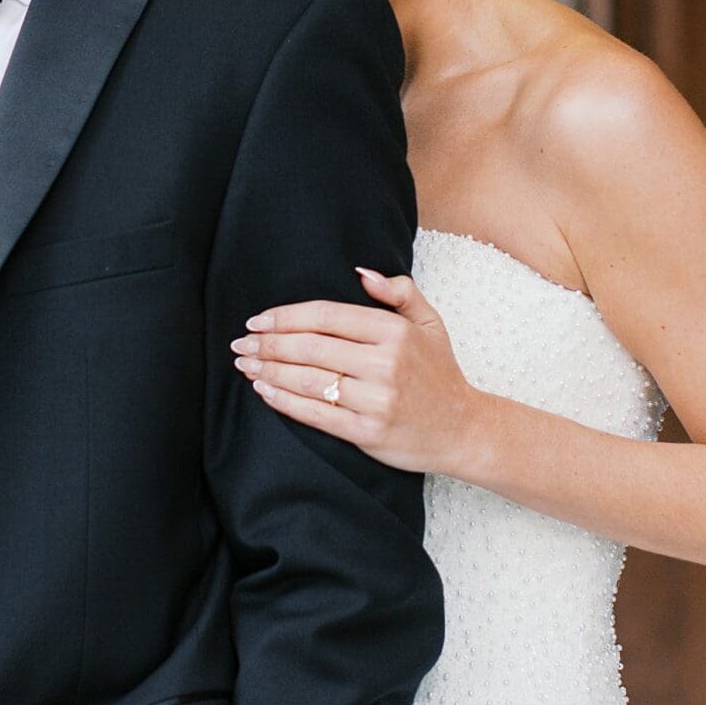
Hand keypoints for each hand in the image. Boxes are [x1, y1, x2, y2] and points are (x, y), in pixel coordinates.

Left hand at [231, 268, 480, 474]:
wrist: (463, 429)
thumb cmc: (440, 373)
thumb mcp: (430, 322)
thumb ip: (399, 291)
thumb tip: (360, 271)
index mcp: (395, 332)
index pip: (327, 316)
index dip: (286, 316)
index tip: (258, 319)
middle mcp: (385, 364)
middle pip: (311, 347)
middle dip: (269, 343)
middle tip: (241, 342)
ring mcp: (377, 401)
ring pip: (308, 380)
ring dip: (269, 370)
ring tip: (246, 364)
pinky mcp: (369, 433)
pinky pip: (317, 414)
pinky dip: (284, 401)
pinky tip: (264, 390)